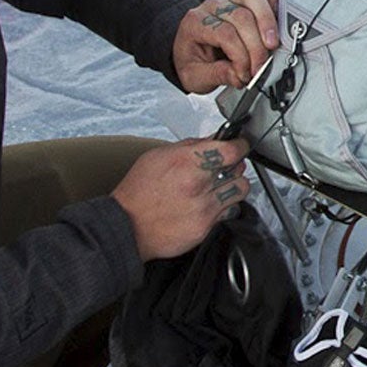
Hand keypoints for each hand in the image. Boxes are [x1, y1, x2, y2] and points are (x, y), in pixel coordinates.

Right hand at [111, 138, 251, 260]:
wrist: (127, 226)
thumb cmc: (138, 192)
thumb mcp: (158, 156)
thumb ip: (190, 146)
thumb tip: (213, 139)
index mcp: (187, 162)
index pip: (231, 150)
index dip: (239, 145)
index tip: (239, 145)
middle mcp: (198, 184)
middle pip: (239, 169)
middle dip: (234, 165)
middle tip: (223, 167)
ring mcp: (204, 208)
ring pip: (240, 190)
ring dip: (233, 185)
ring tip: (220, 186)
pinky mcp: (206, 227)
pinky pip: (230, 211)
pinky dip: (224, 206)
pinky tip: (210, 204)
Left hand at [172, 0, 279, 93]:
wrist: (189, 47)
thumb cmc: (192, 59)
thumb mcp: (195, 76)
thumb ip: (217, 75)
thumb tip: (240, 75)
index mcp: (196, 23)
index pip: (225, 34)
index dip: (241, 57)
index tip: (245, 74)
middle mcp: (214, 7)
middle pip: (242, 17)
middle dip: (256, 46)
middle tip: (259, 67)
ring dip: (268, 21)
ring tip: (272, 44)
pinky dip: (274, 2)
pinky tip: (278, 21)